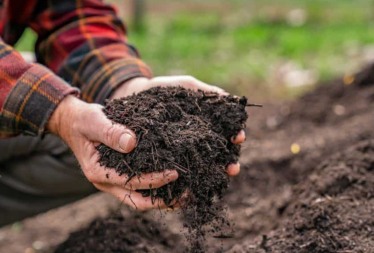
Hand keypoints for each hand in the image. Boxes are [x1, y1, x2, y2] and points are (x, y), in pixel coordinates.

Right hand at [47, 95, 179, 209]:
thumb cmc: (84, 120)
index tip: (174, 173)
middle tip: (186, 195)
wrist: (74, 122)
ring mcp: (113, 181)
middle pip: (137, 201)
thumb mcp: (94, 121)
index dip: (153, 180)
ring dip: (162, 199)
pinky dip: (156, 189)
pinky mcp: (120, 176)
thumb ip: (111, 132)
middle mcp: (105, 182)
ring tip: (185, 196)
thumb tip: (132, 142)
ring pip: (140, 199)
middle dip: (162, 201)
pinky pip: (139, 188)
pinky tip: (175, 185)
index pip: (130, 182)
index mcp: (98, 172)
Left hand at [112, 76, 245, 176]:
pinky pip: (179, 177)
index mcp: (206, 126)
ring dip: (213, 177)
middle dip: (230, 163)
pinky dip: (188, 185)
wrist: (134, 98)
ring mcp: (183, 155)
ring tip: (218, 179)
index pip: (227, 134)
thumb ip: (205, 92)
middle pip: (220, 157)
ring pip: (203, 170)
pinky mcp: (166, 164)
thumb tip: (230, 98)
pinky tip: (192, 190)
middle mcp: (199, 143)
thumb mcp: (184, 87)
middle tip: (233, 168)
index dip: (235, 136)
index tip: (239, 137)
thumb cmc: (162, 91)